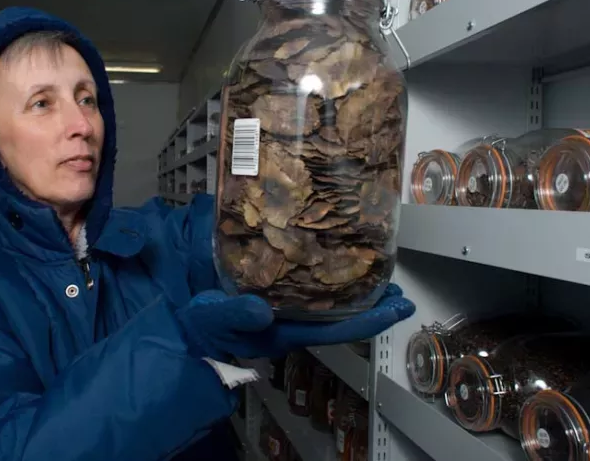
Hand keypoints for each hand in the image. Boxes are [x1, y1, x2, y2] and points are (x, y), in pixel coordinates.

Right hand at [176, 284, 413, 360]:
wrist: (190, 324)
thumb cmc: (204, 325)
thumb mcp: (214, 319)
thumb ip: (235, 315)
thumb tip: (262, 309)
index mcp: (285, 332)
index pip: (338, 329)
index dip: (371, 319)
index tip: (399, 306)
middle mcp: (295, 323)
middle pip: (344, 316)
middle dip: (373, 302)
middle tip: (399, 285)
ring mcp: (289, 311)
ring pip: (333, 302)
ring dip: (357, 288)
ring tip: (379, 269)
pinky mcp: (280, 296)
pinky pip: (314, 288)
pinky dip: (332, 274)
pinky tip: (337, 258)